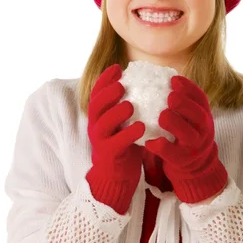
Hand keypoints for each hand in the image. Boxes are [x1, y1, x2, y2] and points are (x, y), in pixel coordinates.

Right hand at [86, 64, 144, 213]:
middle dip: (107, 93)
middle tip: (122, 84)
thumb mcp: (123, 122)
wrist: (117, 174)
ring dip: (116, 113)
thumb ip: (128, 105)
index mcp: (99, 115)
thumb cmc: (123, 143)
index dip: (105, 79)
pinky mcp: (108, 155)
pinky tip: (141, 127)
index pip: (97, 93)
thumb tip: (147, 81)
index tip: (118, 68)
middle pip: (96, 106)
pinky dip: (127, 134)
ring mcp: (100, 141)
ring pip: (103, 124)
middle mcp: (95, 126)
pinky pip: (116, 143)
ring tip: (130, 105)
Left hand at [144, 75, 227, 202]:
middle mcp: (203, 130)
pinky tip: (149, 141)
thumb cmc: (186, 133)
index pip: (200, 99)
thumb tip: (156, 78)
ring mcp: (194, 147)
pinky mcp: (183, 160)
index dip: (188, 88)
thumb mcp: (190, 118)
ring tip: (162, 116)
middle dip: (184, 104)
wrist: (195, 165)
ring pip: (188, 135)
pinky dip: (161, 147)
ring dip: (175, 124)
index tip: (173, 79)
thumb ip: (181, 103)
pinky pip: (172, 154)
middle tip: (170, 97)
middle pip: (198, 115)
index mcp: (204, 115)